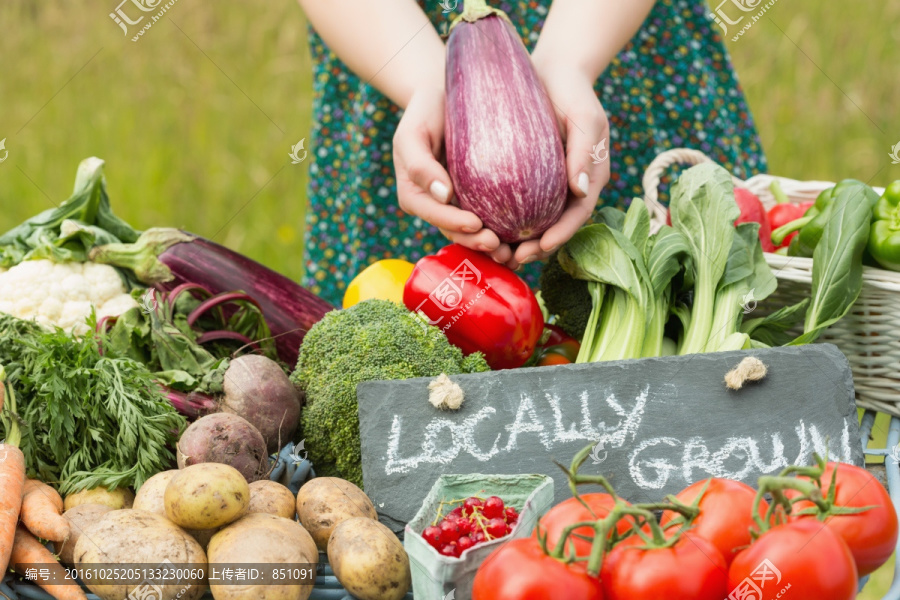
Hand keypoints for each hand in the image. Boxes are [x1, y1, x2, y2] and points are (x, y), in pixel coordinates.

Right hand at [393, 87, 503, 253]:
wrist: (445, 96)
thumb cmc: (425, 111)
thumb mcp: (412, 133)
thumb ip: (420, 164)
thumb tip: (443, 195)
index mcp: (416, 195)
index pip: (433, 214)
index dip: (453, 223)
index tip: (475, 224)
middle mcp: (436, 205)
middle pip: (454, 231)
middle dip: (475, 242)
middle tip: (499, 246)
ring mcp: (457, 203)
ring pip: (472, 231)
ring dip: (491, 245)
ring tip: (512, 252)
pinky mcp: (479, 197)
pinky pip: (490, 216)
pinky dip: (504, 229)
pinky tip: (524, 236)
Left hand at [501, 61, 610, 269]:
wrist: (553, 70)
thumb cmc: (573, 91)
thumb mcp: (585, 117)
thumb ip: (585, 151)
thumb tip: (580, 190)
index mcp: (590, 178)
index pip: (577, 215)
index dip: (561, 235)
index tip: (540, 248)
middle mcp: (570, 187)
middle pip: (555, 226)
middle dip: (536, 247)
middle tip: (512, 259)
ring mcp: (549, 183)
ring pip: (536, 221)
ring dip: (518, 241)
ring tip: (497, 254)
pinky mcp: (528, 177)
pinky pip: (518, 204)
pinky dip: (505, 220)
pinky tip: (485, 229)